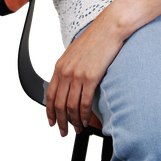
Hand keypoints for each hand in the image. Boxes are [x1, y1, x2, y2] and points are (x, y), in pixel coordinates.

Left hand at [46, 5, 124, 137]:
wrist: (109, 28)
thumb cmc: (96, 38)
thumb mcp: (75, 52)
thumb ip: (69, 67)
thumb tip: (68, 83)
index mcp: (60, 65)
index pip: (50, 94)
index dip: (50, 111)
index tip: (52, 121)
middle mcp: (66, 71)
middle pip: (58, 103)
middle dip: (60, 121)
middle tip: (63, 132)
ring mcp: (77, 75)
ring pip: (71, 106)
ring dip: (73, 121)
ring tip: (77, 129)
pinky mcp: (91, 77)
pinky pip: (84, 103)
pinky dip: (84, 115)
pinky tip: (85, 121)